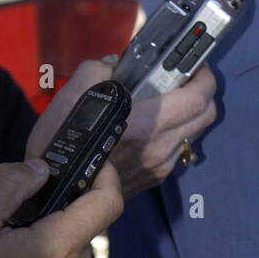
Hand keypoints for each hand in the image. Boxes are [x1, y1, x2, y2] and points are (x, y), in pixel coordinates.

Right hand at [27, 59, 217, 200]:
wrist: (52, 194)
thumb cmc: (60, 144)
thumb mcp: (72, 97)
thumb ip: (98, 70)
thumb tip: (114, 65)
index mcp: (147, 125)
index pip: (199, 98)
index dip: (204, 76)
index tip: (195, 64)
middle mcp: (161, 148)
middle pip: (206, 116)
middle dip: (203, 92)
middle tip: (185, 78)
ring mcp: (160, 167)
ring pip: (194, 134)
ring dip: (190, 115)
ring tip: (169, 100)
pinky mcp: (154, 179)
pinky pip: (178, 150)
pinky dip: (176, 133)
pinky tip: (154, 125)